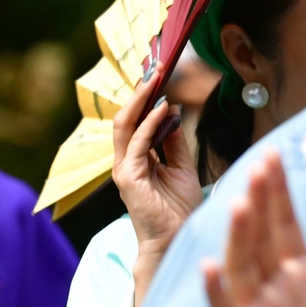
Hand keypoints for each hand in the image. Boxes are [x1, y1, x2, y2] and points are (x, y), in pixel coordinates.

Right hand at [111, 73, 201, 306]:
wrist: (175, 238)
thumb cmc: (178, 208)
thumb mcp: (181, 166)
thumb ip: (173, 141)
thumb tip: (173, 111)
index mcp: (136, 159)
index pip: (135, 122)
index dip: (144, 98)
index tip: (158, 75)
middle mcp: (125, 161)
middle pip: (125, 119)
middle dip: (139, 93)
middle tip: (154, 68)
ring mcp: (124, 169)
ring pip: (125, 126)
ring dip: (140, 101)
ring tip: (155, 79)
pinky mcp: (128, 178)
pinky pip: (137, 144)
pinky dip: (149, 124)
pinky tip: (162, 108)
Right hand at [203, 154, 305, 306]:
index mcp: (302, 286)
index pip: (284, 230)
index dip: (278, 196)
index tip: (272, 158)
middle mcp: (276, 299)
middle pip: (263, 242)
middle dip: (261, 204)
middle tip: (259, 165)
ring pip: (244, 271)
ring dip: (239, 237)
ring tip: (237, 202)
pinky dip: (218, 293)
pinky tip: (211, 269)